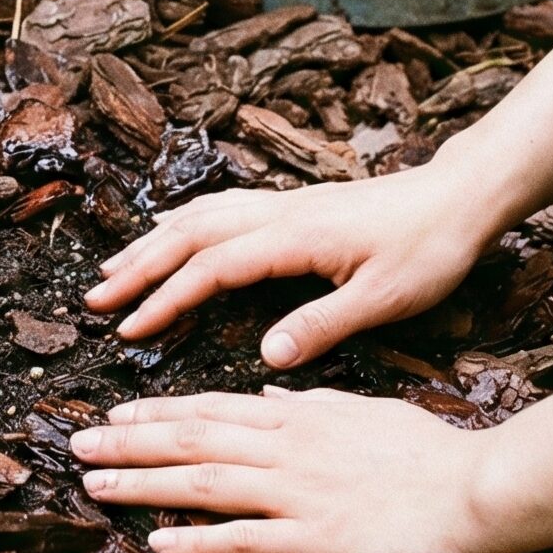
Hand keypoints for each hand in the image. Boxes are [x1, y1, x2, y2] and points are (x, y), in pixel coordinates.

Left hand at [70, 387, 502, 552]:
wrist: (480, 488)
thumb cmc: (430, 452)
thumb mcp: (363, 411)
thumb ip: (312, 406)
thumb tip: (269, 397)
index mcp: (298, 416)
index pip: (211, 410)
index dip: (156, 413)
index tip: (113, 414)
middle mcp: (286, 449)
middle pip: (192, 441)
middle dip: (128, 443)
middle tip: (75, 446)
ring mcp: (298, 494)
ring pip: (204, 484)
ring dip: (142, 484)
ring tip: (94, 485)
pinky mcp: (317, 540)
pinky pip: (246, 541)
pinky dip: (199, 542)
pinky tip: (158, 543)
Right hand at [83, 159, 498, 368]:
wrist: (459, 196)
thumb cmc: (429, 248)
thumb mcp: (385, 297)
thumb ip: (323, 325)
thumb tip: (265, 356)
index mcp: (292, 238)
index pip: (210, 269)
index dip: (164, 299)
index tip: (127, 329)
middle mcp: (277, 213)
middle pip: (188, 233)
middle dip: (138, 265)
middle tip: (94, 299)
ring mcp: (283, 204)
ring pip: (200, 215)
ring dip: (153, 241)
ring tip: (115, 269)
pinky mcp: (293, 204)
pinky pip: (221, 206)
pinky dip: (184, 221)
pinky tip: (173, 232)